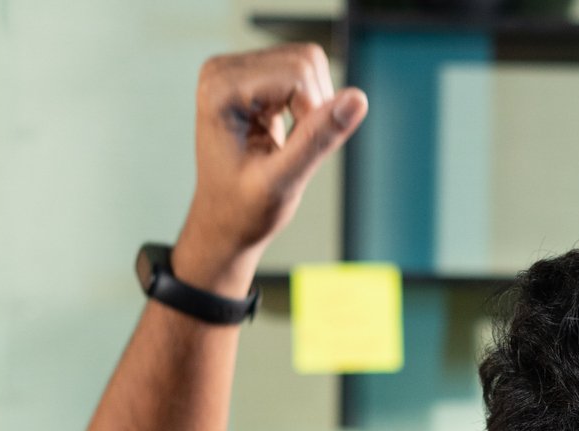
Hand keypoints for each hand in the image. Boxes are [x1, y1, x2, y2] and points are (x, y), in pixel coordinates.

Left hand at [175, 45, 368, 295]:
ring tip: (289, 142)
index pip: (297, 73)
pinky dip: (309, 106)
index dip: (314, 113)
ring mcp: (237, 70)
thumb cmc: (242, 210)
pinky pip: (303, 73)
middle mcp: (223, 70)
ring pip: (309, 63)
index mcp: (220, 89)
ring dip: (314, 107)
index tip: (295, 153)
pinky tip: (287, 132)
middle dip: (315, 107)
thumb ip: (318, 138)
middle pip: (305, 60)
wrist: (225, 222)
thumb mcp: (283, 181)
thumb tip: (358, 99)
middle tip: (293, 149)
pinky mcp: (253, 77)